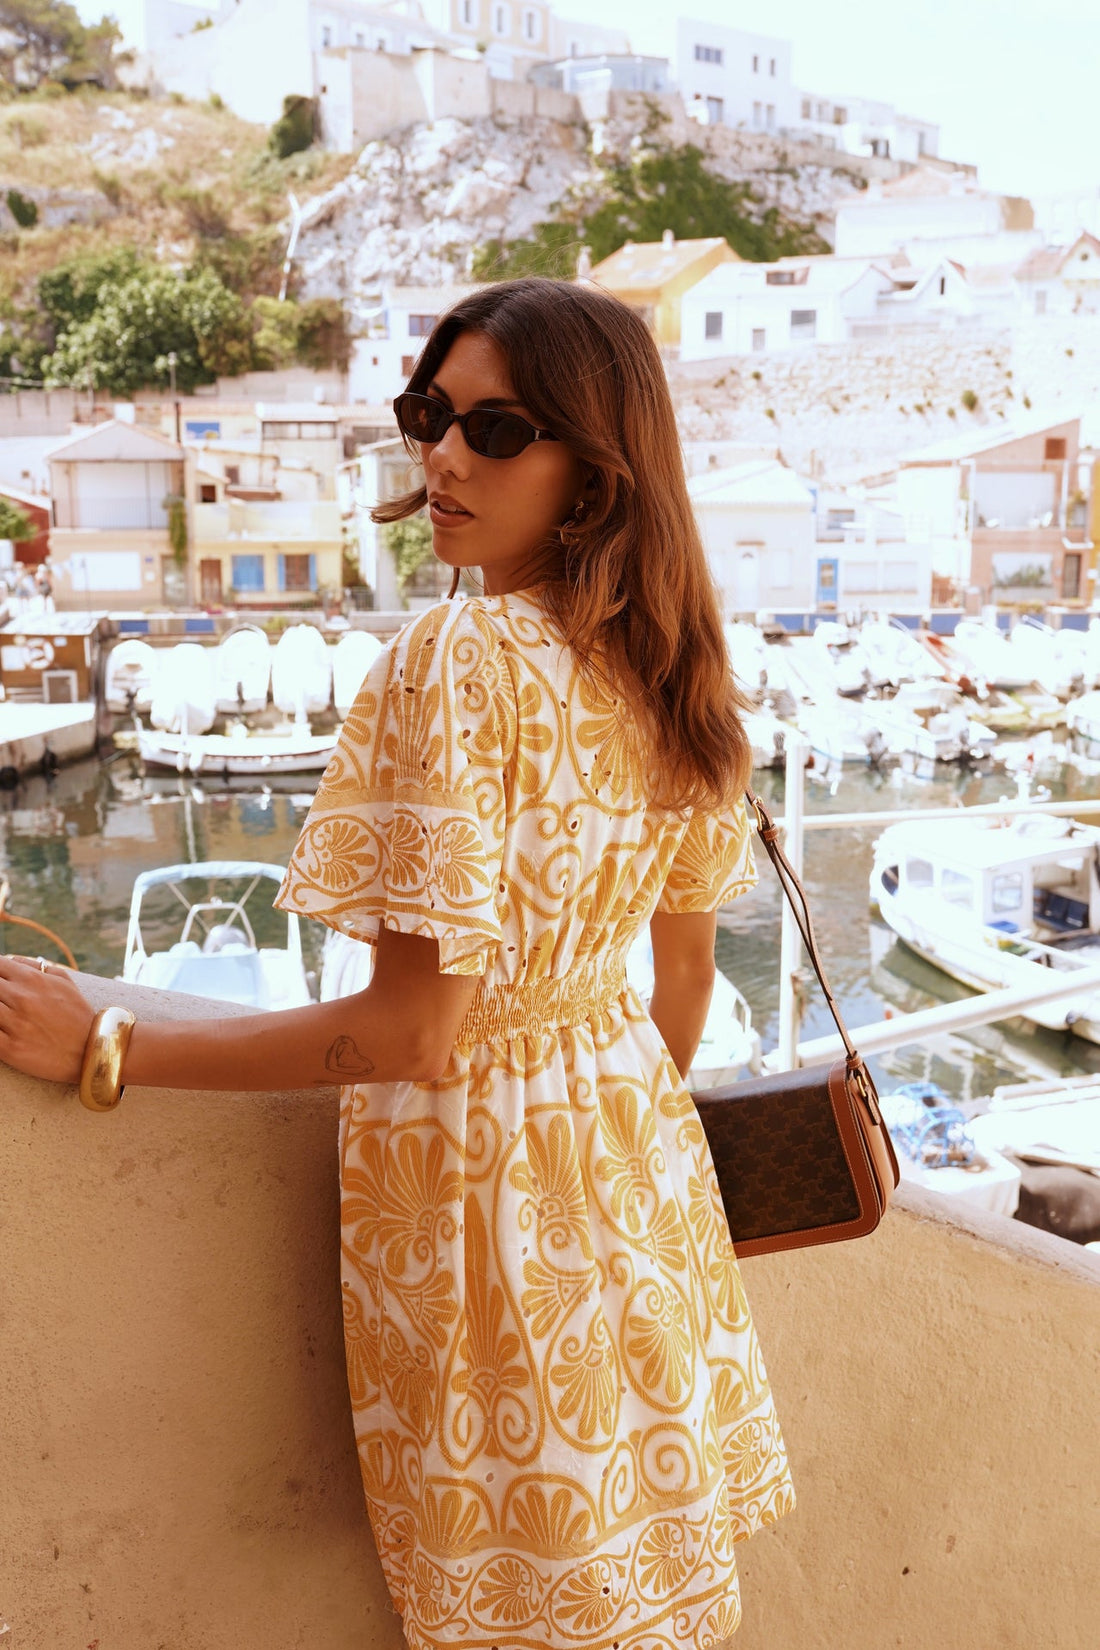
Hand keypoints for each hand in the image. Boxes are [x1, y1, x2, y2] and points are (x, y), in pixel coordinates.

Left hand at [0, 956, 93, 1084]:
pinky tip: (1, 1028)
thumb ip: (36, 966)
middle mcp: (20, 999)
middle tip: (4, 999)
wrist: (91, 1052)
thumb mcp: (65, 983)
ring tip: (4, 1013)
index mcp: (32, 980)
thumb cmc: (78, 1016)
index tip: (1, 980)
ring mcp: (13, 1024)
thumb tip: (12, 961)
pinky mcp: (9, 1048)